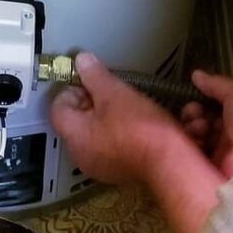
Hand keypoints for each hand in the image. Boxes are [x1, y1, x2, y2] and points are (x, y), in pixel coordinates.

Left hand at [50, 52, 190, 185]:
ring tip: (128, 106)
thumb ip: (94, 75)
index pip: (58, 107)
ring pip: (96, 132)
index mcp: (74, 136)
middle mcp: (81, 155)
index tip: (92, 81)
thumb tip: (81, 61)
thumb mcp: (115, 93)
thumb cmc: (141, 129)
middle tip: (113, 92)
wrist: (174, 164)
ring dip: (109, 116)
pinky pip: (112, 145)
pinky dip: (121, 132)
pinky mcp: (120, 171)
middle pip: (76, 120)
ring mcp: (100, 166)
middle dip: (93, 102)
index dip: (73, 88)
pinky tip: (139, 124)